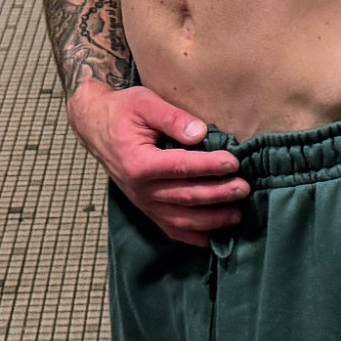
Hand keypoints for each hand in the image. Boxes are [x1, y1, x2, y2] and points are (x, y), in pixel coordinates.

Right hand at [66, 77, 248, 247]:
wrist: (96, 127)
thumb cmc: (123, 111)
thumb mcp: (145, 103)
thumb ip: (172, 118)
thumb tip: (200, 133)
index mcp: (139, 162)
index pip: (180, 167)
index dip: (208, 166)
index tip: (233, 163)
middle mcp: (140, 188)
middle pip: (185, 197)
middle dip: (218, 194)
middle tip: (244, 188)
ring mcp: (143, 202)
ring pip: (181, 219)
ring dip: (211, 219)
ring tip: (237, 214)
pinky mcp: (146, 208)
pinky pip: (170, 229)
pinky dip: (193, 237)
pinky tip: (215, 237)